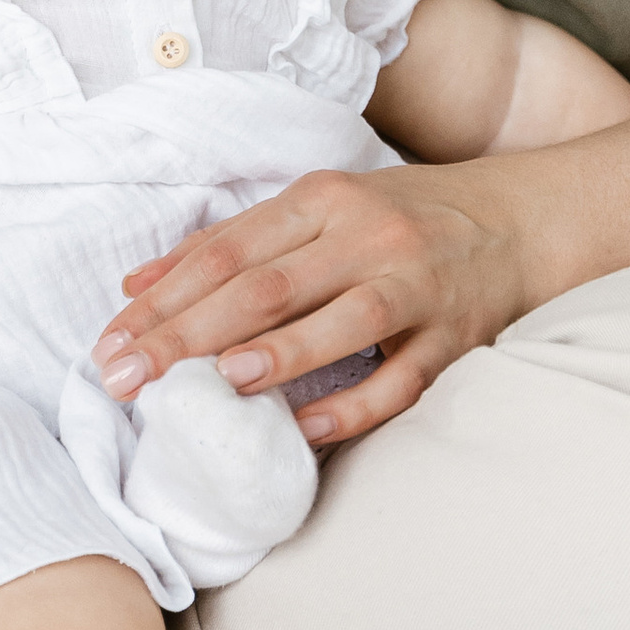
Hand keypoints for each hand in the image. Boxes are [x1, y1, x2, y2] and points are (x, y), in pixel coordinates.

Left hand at [94, 163, 533, 445]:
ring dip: (280, 352)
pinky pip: (404, 378)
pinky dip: (356, 404)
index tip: (110, 343)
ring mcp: (416, 286)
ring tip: (221, 382)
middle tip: (129, 377)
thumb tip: (134, 287)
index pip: (227, 251)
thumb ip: (228, 246)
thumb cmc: (398, 219)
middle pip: (267, 285)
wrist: (520, 220)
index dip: (164, 298)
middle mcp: (367, 236)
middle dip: (189, 334)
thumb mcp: (316, 211)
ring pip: (343, 320)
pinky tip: (310, 428)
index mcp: (323, 201)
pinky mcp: (456, 336)